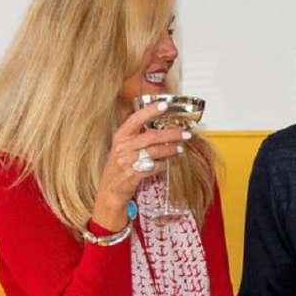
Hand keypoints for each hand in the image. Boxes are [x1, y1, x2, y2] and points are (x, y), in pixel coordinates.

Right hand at [91, 101, 188, 228]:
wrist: (109, 191)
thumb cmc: (119, 167)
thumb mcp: (123, 148)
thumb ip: (138, 137)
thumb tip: (162, 129)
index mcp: (120, 136)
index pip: (136, 119)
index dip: (150, 111)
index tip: (164, 105)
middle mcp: (123, 147)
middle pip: (152, 136)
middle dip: (172, 134)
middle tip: (185, 133)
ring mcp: (127, 161)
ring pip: (155, 152)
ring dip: (170, 150)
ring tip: (179, 148)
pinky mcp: (133, 175)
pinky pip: (154, 167)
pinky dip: (162, 165)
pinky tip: (165, 164)